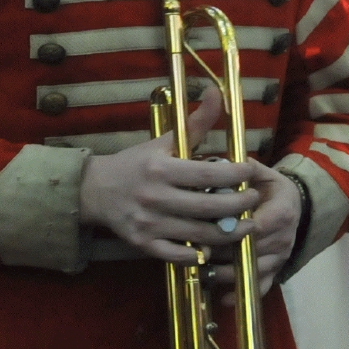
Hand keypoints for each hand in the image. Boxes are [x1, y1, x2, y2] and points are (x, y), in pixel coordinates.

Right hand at [78, 87, 266, 264]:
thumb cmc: (134, 164)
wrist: (94, 190)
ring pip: (201, 235)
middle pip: (210, 208)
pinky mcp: (143, 243)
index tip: (252, 172)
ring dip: (230, 233)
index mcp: (161, 169)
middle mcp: (155, 197)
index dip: (238, 175)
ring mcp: (149, 223)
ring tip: (246, 225)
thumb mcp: (162, 142)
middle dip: (240, 205)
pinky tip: (213, 247)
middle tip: (254, 200)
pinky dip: (199, 254)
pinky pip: (179, 255)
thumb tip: (218, 93)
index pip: (209, 175)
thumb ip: (195, 123)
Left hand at [203, 169, 302, 300]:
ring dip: (226, 273)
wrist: (292, 205)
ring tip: (200, 271)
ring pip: (252, 270)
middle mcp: (284, 237)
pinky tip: (223, 299)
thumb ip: (245, 170)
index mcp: (281, 211)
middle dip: (222, 252)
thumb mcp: (261, 173)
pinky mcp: (276, 270)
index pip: (257, 226)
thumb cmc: (268, 187)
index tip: (207, 228)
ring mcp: (280, 257)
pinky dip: (241, 294)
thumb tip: (224, 162)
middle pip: (251, 250)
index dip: (232, 230)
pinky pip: (260, 286)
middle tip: (194, 251)